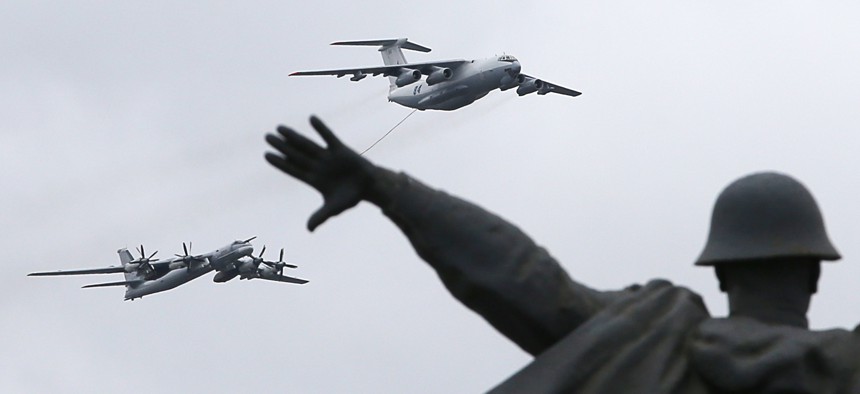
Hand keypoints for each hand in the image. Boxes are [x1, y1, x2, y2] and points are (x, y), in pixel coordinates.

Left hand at [265, 116, 377, 230]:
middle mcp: (318, 166)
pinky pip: (328, 137)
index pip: (293, 169)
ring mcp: (328, 157)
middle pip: (295, 154)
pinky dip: (321, 128)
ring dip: (294, 137)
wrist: (370, 187)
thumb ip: (321, 216)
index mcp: (314, 179)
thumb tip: (309, 229)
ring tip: (279, 128)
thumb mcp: (334, 208)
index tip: (266, 155)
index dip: (280, 163)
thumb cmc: (351, 197)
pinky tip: (311, 119)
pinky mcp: (340, 149)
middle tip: (266, 137)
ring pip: (307, 145)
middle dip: (282, 147)